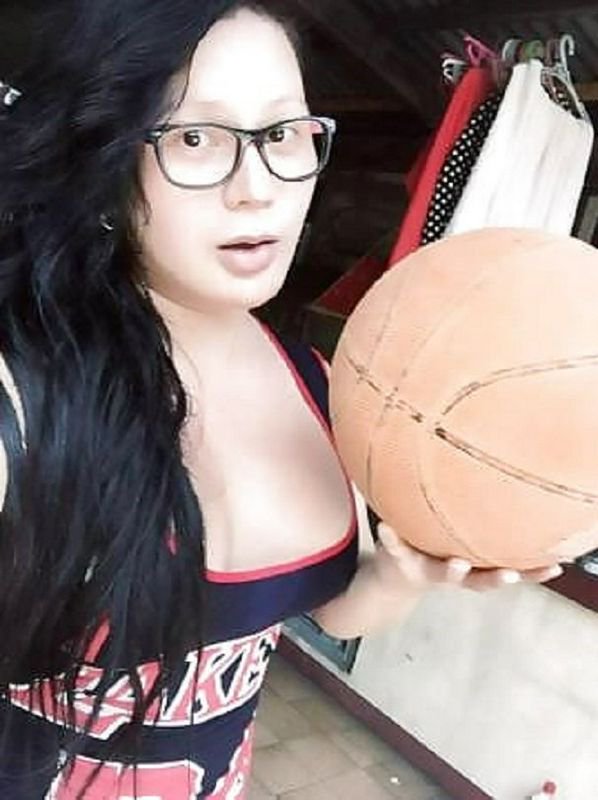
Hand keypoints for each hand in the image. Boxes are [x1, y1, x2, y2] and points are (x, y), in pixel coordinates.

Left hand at [375, 522, 563, 593]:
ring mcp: (426, 569)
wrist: (391, 579)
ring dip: (451, 570)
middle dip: (495, 580)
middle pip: (478, 580)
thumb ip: (483, 531)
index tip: (552, 567)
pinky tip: (385, 526)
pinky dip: (390, 537)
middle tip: (510, 575)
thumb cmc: (436, 554)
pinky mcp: (398, 558)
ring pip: (441, 573)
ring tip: (458, 564)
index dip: (531, 573)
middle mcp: (453, 573)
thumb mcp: (461, 547)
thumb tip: (515, 493)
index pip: (506, 571)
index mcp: (472, 569)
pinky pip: (395, 546)